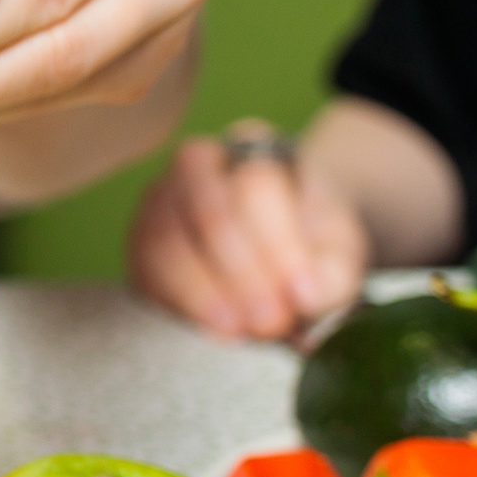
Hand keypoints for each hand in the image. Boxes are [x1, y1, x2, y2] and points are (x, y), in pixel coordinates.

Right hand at [127, 127, 368, 339]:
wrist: (276, 255)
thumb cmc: (307, 246)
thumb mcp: (338, 255)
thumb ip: (332, 276)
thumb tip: (307, 300)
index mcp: (252, 146)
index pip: (257, 186)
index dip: (279, 246)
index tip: (304, 294)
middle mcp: (196, 165)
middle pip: (208, 213)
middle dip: (241, 275)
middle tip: (271, 321)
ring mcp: (158, 201)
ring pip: (167, 243)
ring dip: (204, 294)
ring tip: (239, 330)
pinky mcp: (138, 244)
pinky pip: (146, 273)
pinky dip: (179, 304)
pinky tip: (212, 328)